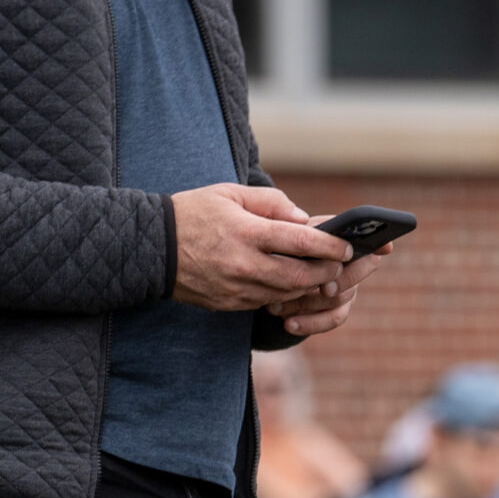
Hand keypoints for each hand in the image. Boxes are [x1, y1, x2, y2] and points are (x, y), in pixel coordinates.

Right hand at [170, 185, 350, 311]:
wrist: (151, 247)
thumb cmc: (193, 213)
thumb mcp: (229, 194)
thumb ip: (270, 202)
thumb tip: (303, 219)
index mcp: (245, 232)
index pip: (300, 243)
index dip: (330, 246)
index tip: (347, 246)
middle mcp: (244, 264)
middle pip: (301, 276)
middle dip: (327, 272)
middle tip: (340, 264)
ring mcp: (238, 288)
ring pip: (288, 294)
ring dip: (310, 286)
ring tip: (321, 273)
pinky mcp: (232, 303)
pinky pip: (269, 302)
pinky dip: (286, 294)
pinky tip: (293, 283)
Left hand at [264, 233, 394, 337]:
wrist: (262, 273)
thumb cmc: (270, 243)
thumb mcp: (273, 224)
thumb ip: (285, 215)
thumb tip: (302, 220)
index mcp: (336, 237)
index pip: (362, 238)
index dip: (377, 243)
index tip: (385, 246)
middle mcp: (347, 262)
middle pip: (357, 271)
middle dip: (342, 280)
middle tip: (325, 288)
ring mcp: (344, 287)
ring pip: (341, 297)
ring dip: (310, 302)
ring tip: (278, 304)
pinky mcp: (335, 309)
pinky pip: (333, 318)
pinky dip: (310, 323)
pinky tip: (289, 323)